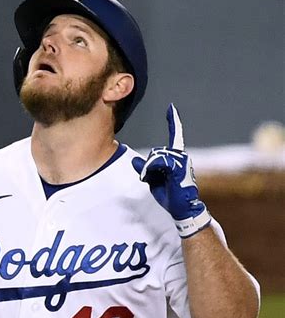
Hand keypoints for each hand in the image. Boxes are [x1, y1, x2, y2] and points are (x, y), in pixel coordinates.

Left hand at [132, 104, 210, 237]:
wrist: (181, 208)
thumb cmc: (170, 194)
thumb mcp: (153, 180)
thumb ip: (146, 169)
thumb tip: (134, 161)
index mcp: (176, 158)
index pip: (175, 136)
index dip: (173, 122)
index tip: (171, 109)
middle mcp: (181, 157)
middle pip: (156, 152)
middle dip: (149, 166)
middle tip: (150, 178)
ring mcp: (181, 162)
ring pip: (156, 157)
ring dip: (149, 169)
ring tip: (153, 179)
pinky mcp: (179, 168)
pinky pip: (159, 162)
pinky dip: (150, 169)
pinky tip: (149, 176)